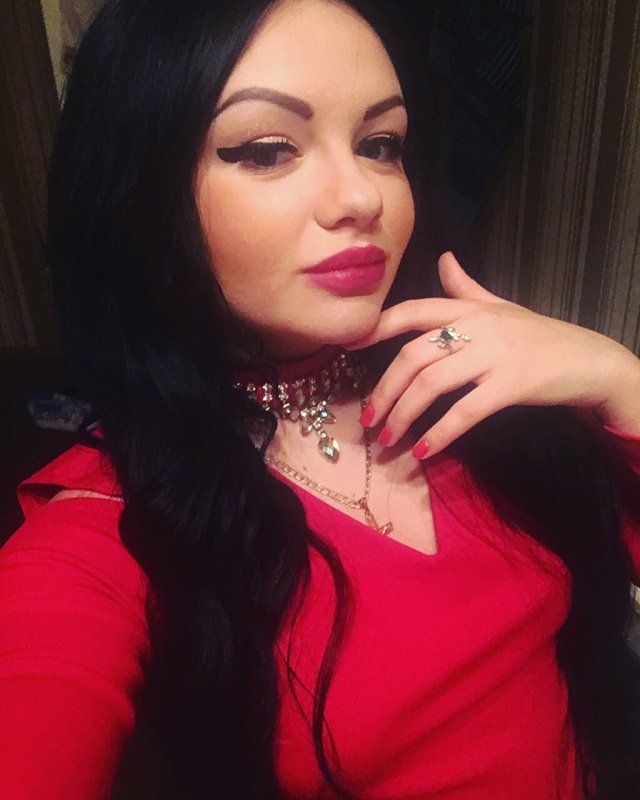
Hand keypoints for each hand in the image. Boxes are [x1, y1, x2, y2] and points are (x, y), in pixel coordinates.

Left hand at [345, 252, 639, 457]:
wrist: (589, 360)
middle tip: (369, 420)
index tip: (348, 346)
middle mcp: (477, 326)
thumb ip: (466, 288)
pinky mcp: (512, 385)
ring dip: (404, 415)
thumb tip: (443, 258)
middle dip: (384, 390)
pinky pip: (465, 411)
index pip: (413, 311)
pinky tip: (424, 451)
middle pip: (413, 355)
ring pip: (432, 384)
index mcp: (469, 308)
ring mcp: (495, 354)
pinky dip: (440, 433)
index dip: (377, 326)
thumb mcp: (501, 306)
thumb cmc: (539, 336)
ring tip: (388, 440)